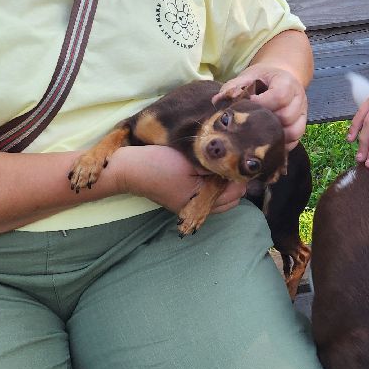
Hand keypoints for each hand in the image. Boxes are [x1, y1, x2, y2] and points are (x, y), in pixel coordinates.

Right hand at [103, 144, 246, 214]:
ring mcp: (188, 207)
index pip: (237, 192)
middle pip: (231, 200)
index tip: (234, 159)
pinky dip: (211, 189)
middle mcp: (197, 208)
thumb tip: (235, 171)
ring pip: (220, 201)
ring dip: (223, 186)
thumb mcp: (192, 161)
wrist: (130, 169)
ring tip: (216, 167)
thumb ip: (216, 168)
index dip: (238, 175)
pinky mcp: (180, 202)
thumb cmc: (160, 163)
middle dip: (234, 183)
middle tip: (226, 163)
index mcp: (202, 200)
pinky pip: (206, 199)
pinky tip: (205, 173)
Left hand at [219, 64, 308, 149]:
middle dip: (265, 122)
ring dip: (274, 136)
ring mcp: (302, 113)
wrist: (279, 79)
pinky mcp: (301, 126)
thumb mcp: (248, 77)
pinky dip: (281, 144)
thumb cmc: (262, 79)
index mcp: (286, 82)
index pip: (279, 96)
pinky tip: (266, 143)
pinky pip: (295, 141)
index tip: (246, 106)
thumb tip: (217, 101)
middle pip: (286, 116)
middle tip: (249, 123)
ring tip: (257, 135)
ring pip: (293, 131)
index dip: (261, 103)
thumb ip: (233, 87)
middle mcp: (299, 98)